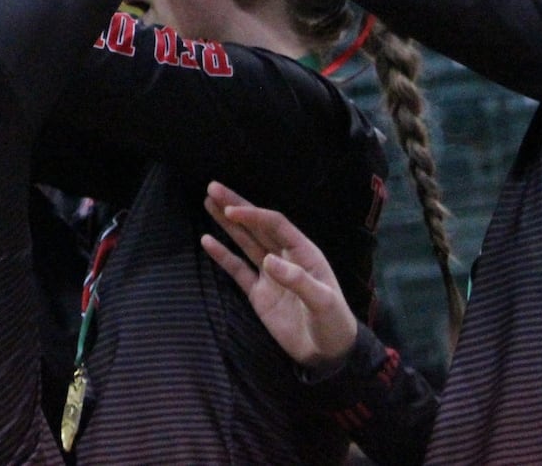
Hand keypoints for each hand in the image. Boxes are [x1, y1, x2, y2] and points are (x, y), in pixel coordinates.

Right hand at [201, 180, 358, 368]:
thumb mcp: (323, 302)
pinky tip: (208, 240)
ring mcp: (269, 275)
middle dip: (236, 206)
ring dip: (227, 223)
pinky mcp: (258, 294)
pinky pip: (237, 270)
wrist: (328, 354)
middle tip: (213, 187)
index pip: (275, 225)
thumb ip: (298, 280)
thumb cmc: (333, 323)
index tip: (232, 209)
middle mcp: (284, 257)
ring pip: (245, 242)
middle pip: (257, 226)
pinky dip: (223, 256)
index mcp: (303, 252)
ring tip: (209, 202)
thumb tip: (269, 261)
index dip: (254, 215)